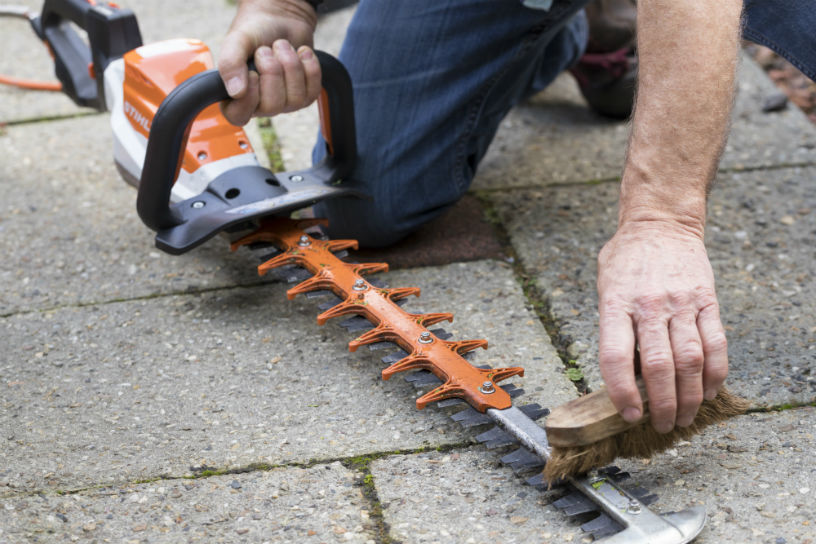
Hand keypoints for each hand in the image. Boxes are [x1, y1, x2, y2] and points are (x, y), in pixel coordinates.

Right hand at [218, 0, 320, 124]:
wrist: (280, 20)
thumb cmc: (254, 33)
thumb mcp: (237, 41)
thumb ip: (229, 64)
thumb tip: (236, 92)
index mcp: (236, 96)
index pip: (238, 116)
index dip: (248, 96)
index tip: (251, 72)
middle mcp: (260, 105)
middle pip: (272, 106)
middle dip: (272, 71)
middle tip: (266, 50)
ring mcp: (285, 104)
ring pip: (295, 98)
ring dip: (290, 64)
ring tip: (282, 46)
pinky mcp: (306, 96)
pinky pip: (312, 90)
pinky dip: (308, 65)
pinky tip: (300, 53)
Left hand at [596, 219, 728, 432]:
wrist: (661, 222)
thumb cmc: (625, 259)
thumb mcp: (604, 287)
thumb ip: (611, 327)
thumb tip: (621, 374)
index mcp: (616, 303)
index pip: (615, 356)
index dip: (622, 391)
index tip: (629, 414)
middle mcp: (649, 305)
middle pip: (658, 365)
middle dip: (662, 404)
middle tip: (663, 426)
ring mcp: (681, 303)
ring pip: (690, 360)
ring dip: (690, 396)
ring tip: (686, 417)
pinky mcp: (707, 300)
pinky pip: (716, 343)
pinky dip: (716, 373)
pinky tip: (710, 391)